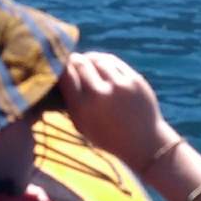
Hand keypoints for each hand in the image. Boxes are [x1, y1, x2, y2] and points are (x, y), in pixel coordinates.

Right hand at [58, 51, 176, 170]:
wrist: (144, 143)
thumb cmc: (107, 136)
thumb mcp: (82, 127)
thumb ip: (70, 104)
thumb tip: (58, 77)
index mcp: (84, 109)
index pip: (65, 76)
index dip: (58, 66)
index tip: (56, 65)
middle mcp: (100, 95)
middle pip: (80, 63)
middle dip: (72, 60)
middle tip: (70, 60)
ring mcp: (120, 85)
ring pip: (97, 59)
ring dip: (88, 58)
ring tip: (85, 60)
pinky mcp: (135, 80)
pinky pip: (113, 61)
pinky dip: (103, 60)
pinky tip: (100, 63)